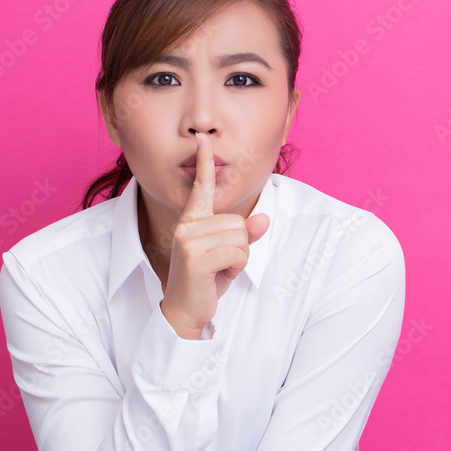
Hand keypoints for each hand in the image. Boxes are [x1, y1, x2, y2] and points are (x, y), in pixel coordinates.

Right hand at [160, 132, 269, 339]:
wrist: (186, 311)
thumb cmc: (207, 280)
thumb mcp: (231, 254)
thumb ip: (247, 235)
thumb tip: (264, 218)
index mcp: (193, 221)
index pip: (201, 188)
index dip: (204, 163)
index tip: (202, 139)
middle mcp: (187, 226)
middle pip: (238, 222)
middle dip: (241, 246)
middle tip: (222, 263)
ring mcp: (188, 241)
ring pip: (240, 237)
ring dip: (240, 258)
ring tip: (220, 270)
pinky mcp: (195, 257)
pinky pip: (237, 252)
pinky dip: (237, 266)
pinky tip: (220, 276)